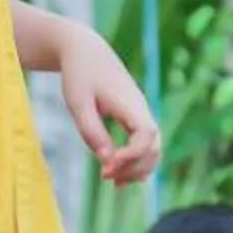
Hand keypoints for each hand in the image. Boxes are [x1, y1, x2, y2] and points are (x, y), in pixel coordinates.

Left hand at [51, 20, 159, 186]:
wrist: (86, 51)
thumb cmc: (79, 75)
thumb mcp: (78, 102)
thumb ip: (91, 131)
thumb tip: (106, 160)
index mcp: (131, 103)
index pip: (146, 136)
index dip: (131, 157)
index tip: (105, 168)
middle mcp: (142, 110)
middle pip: (155, 147)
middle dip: (134, 168)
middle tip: (106, 177)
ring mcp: (141, 114)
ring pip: (153, 149)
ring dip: (137, 168)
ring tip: (113, 182)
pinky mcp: (134, 118)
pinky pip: (144, 145)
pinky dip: (136, 161)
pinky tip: (117, 173)